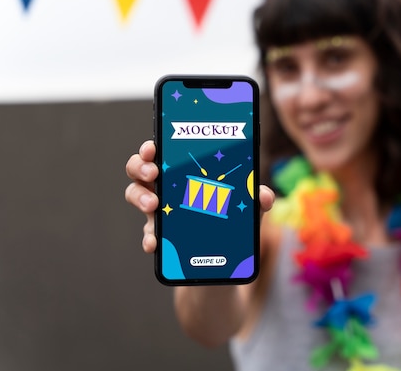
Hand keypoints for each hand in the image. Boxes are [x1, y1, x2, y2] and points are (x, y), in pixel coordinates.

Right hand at [125, 140, 274, 253]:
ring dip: (140, 197)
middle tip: (154, 173)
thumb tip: (265, 196)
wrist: (225, 255)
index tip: (154, 146)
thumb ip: (255, 198)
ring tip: (154, 205)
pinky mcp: (161, 236)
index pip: (162, 152)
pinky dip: (149, 238)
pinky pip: (149, 235)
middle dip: (141, 167)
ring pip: (136, 196)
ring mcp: (160, 211)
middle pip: (140, 170)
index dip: (152, 147)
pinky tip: (155, 242)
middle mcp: (165, 187)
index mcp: (183, 172)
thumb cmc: (231, 217)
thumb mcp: (246, 206)